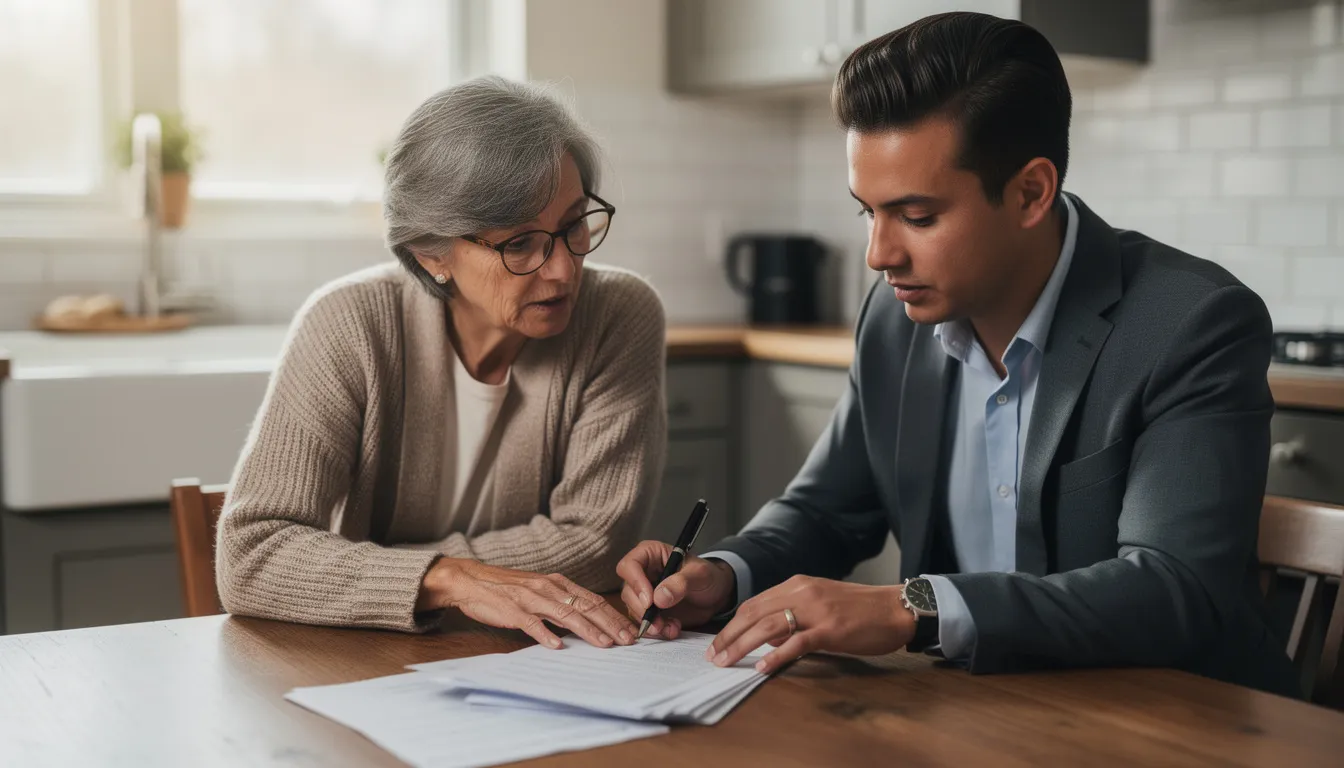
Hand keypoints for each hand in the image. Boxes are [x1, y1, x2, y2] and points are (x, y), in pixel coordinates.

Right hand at [417, 558, 636, 648]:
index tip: (630, 629)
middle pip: (586, 607)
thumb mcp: (540, 590)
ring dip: (587, 631)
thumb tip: (585, 620)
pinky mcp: (513, 610)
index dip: (613, 615)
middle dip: (610, 624)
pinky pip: (532, 624)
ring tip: (604, 644)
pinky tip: (557, 646)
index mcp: (557, 583)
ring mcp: (531, 599)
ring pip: (566, 615)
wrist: (472, 580)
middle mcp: (549, 588)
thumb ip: (561, 602)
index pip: (592, 599)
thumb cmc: (508, 588)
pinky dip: (545, 635)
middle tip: (627, 640)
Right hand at [616, 540, 735, 638]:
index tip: (650, 601)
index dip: (636, 583)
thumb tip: (658, 598)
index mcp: (650, 554)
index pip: (630, 565)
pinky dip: (657, 630)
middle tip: (658, 622)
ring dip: (650, 623)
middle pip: (628, 591)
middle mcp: (643, 573)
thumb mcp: (700, 575)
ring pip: (634, 610)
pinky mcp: (650, 611)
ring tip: (670, 627)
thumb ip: (680, 583)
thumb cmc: (708, 576)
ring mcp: (645, 593)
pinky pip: (645, 623)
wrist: (716, 595)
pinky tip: (672, 629)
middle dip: (642, 610)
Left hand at [706, 575, 916, 674]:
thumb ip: (793, 615)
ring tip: (727, 662)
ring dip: (742, 645)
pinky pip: (797, 642)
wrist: (895, 608)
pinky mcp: (830, 629)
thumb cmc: (860, 609)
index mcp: (798, 584)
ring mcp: (816, 610)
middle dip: (729, 635)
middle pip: (754, 613)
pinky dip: (776, 655)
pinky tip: (762, 667)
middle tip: (713, 656)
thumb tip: (767, 636)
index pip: (755, 603)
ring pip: (768, 626)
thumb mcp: (820, 603)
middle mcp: (803, 592)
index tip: (717, 641)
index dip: (732, 623)